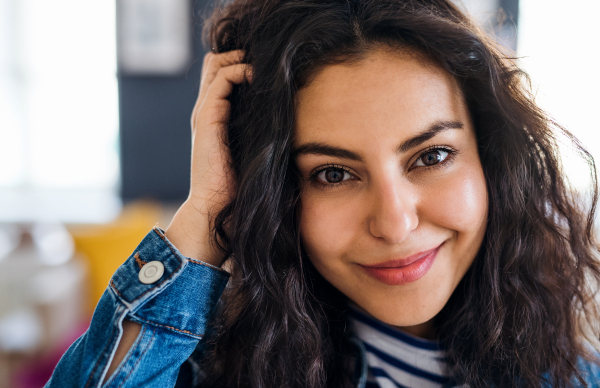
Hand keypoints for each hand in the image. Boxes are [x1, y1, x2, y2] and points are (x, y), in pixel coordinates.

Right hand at [166, 50, 250, 265]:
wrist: (217, 206)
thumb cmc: (241, 184)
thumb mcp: (255, 150)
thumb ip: (262, 132)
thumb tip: (292, 120)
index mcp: (216, 117)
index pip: (222, 74)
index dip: (241, 62)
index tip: (269, 66)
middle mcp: (208, 110)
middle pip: (216, 62)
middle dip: (239, 54)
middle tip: (265, 58)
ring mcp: (205, 112)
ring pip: (217, 64)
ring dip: (241, 57)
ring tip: (264, 62)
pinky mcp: (208, 118)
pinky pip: (222, 80)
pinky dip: (240, 70)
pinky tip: (258, 77)